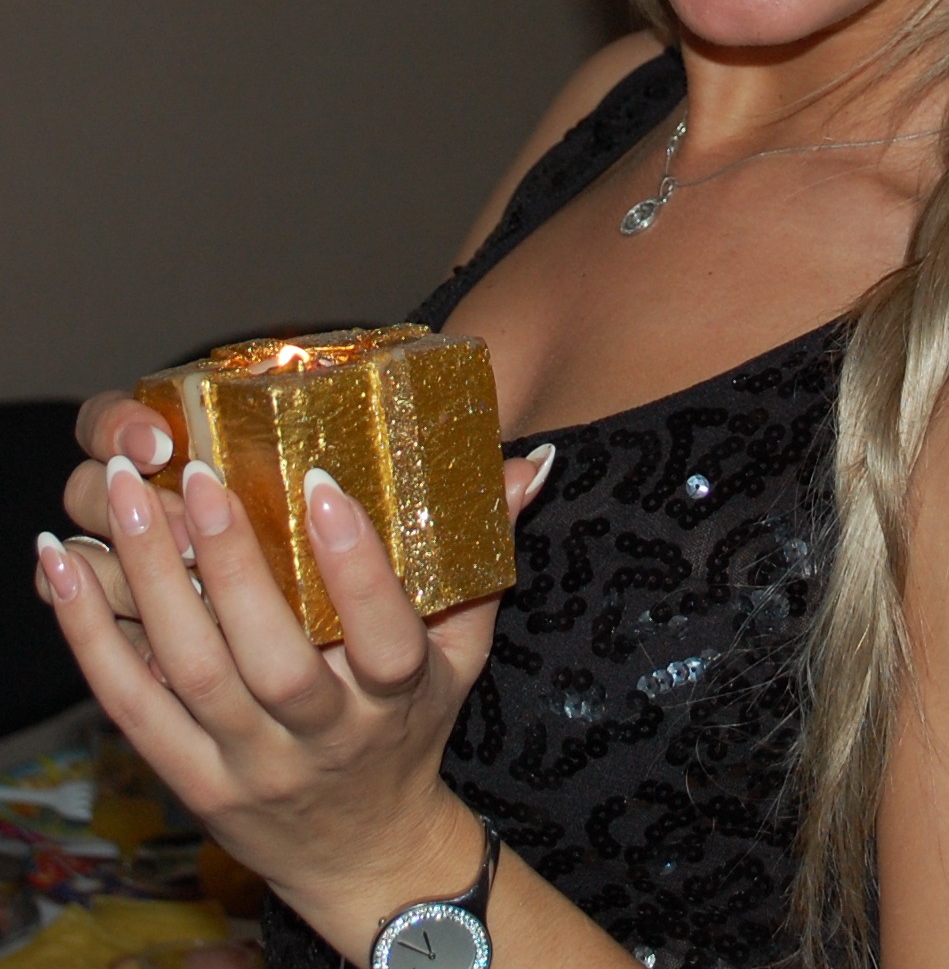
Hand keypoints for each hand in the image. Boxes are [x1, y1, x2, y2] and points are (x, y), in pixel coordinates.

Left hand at [36, 437, 553, 961]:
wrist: (361, 851)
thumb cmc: (412, 725)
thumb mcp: (464, 649)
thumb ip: (486, 553)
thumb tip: (525, 460)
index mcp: (394, 702)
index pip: (382, 638)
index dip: (355, 565)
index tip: (323, 483)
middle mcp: (322, 739)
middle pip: (270, 659)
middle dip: (231, 562)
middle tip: (194, 474)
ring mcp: (247, 764)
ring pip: (190, 675)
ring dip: (150, 581)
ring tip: (118, 495)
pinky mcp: (187, 778)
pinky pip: (127, 706)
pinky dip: (87, 635)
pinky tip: (59, 566)